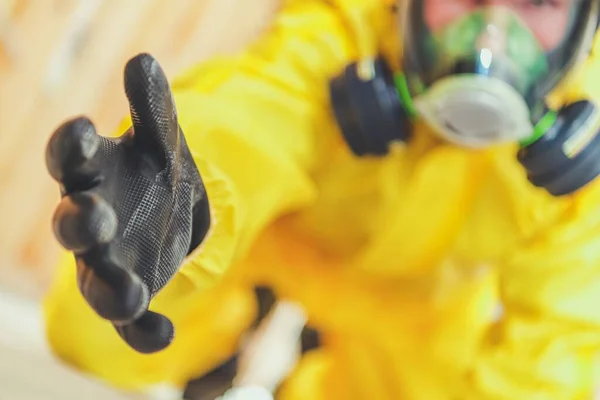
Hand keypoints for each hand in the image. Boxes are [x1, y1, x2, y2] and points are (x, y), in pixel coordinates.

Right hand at [45, 53, 210, 352]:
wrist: (170, 212)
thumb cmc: (153, 172)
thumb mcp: (163, 140)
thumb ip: (153, 107)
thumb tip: (144, 60)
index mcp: (94, 176)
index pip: (70, 160)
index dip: (70, 146)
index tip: (80, 128)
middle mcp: (93, 220)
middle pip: (73, 225)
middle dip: (81, 223)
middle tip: (94, 218)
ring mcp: (111, 260)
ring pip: (97, 280)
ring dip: (110, 288)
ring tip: (131, 295)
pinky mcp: (135, 289)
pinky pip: (132, 319)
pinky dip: (142, 332)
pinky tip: (162, 337)